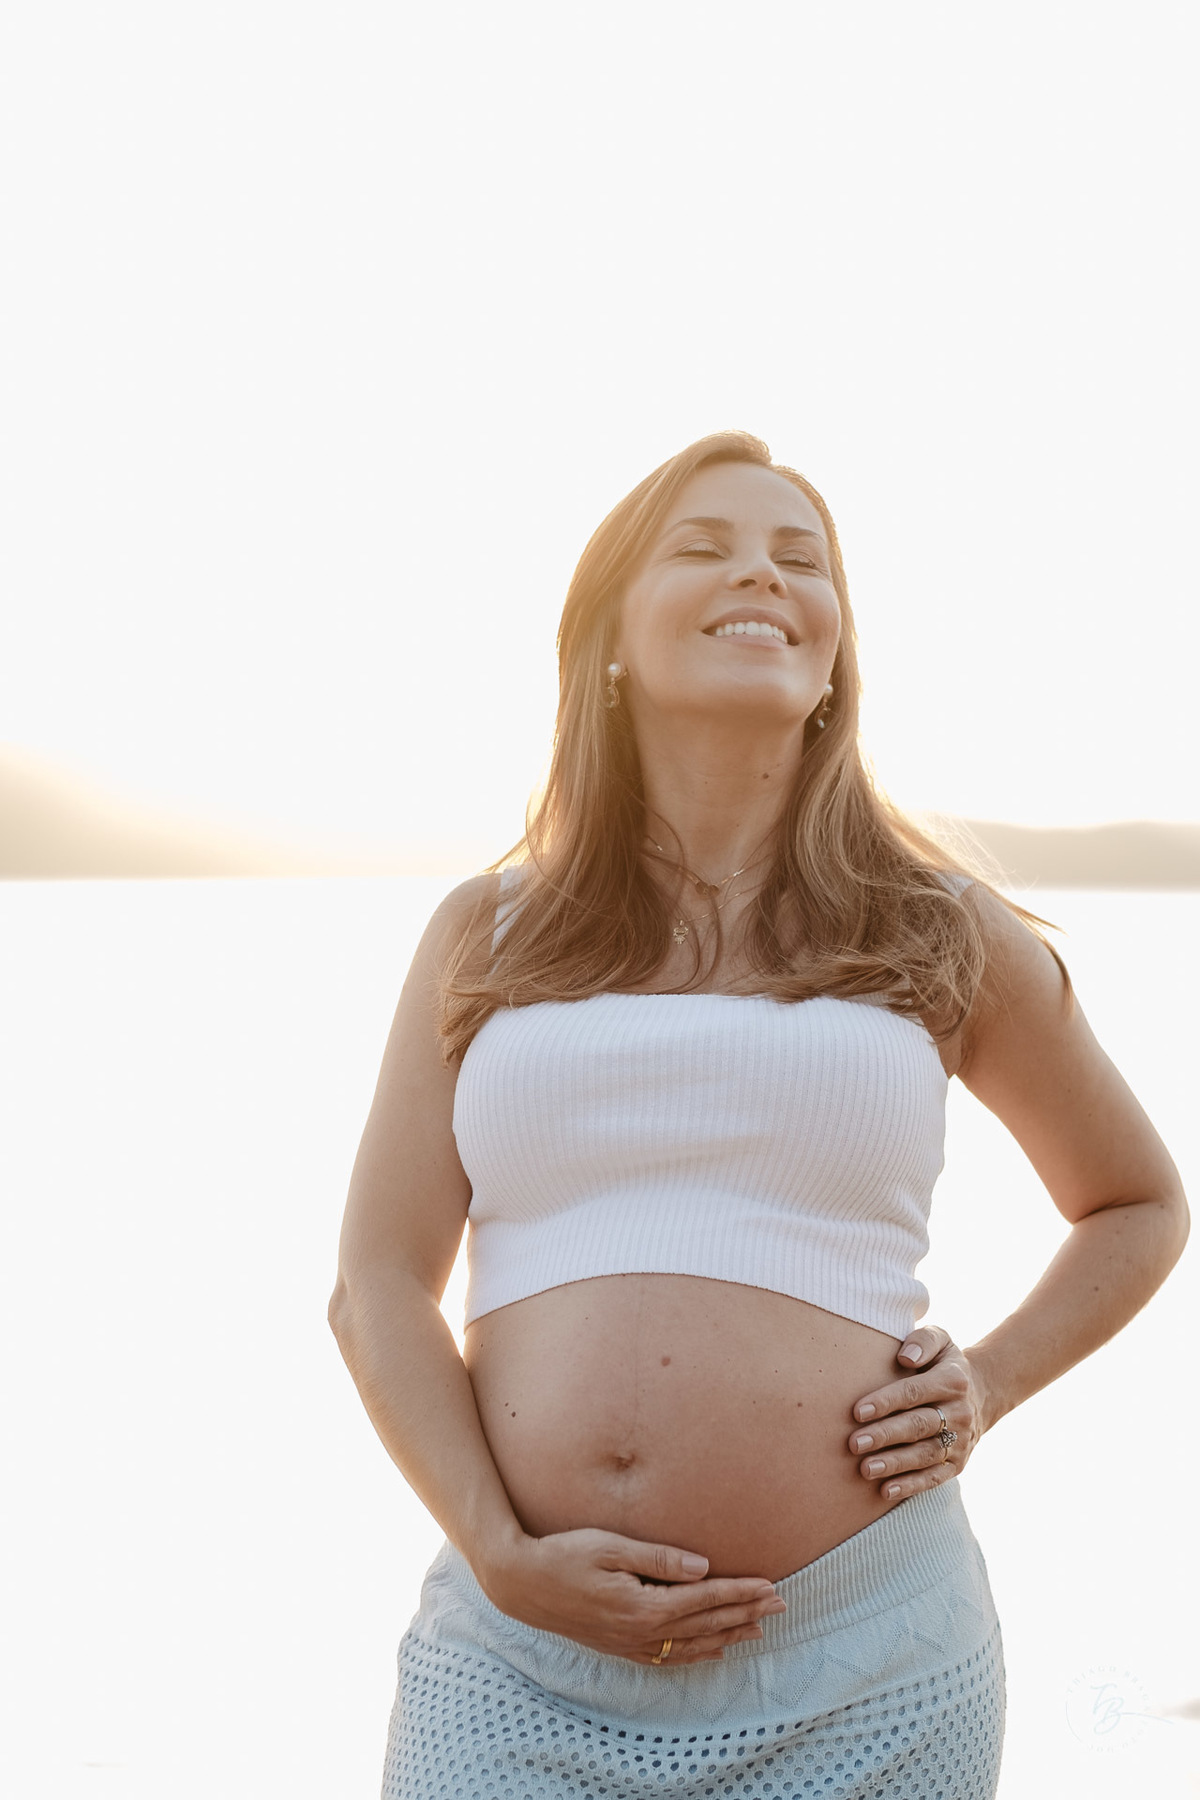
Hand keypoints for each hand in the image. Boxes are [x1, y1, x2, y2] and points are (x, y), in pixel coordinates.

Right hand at [479, 1527, 786, 1666]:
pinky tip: (712, 1650)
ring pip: (693, 1645)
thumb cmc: (564, 1555)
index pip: (705, 1598)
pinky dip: (697, 1655)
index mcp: (644, 1604)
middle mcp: (642, 1631)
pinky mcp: (620, 1647)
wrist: (521, 1584)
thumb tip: (703, 1567)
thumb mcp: (610, 1547)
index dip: (741, 1592)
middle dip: (746, 1613)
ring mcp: (631, 1644)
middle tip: (781, 1605)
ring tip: (758, 1629)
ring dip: (728, 1636)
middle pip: (706, 1623)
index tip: (771, 1586)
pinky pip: (669, 1658)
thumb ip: (659, 1558)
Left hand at [847, 1325, 988, 1501]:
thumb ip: (923, 1341)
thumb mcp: (941, 1339)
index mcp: (952, 1381)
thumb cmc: (943, 1363)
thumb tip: (905, 1358)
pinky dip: (911, 1486)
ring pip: (925, 1455)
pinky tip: (886, 1491)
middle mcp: (960, 1413)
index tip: (857, 1411)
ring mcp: (961, 1441)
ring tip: (865, 1469)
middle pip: (918, 1426)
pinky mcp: (958, 1464)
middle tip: (854, 1443)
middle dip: (885, 1435)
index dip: (886, 1402)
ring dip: (895, 1464)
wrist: (982, 1394)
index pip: (914, 1392)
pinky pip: (935, 1477)